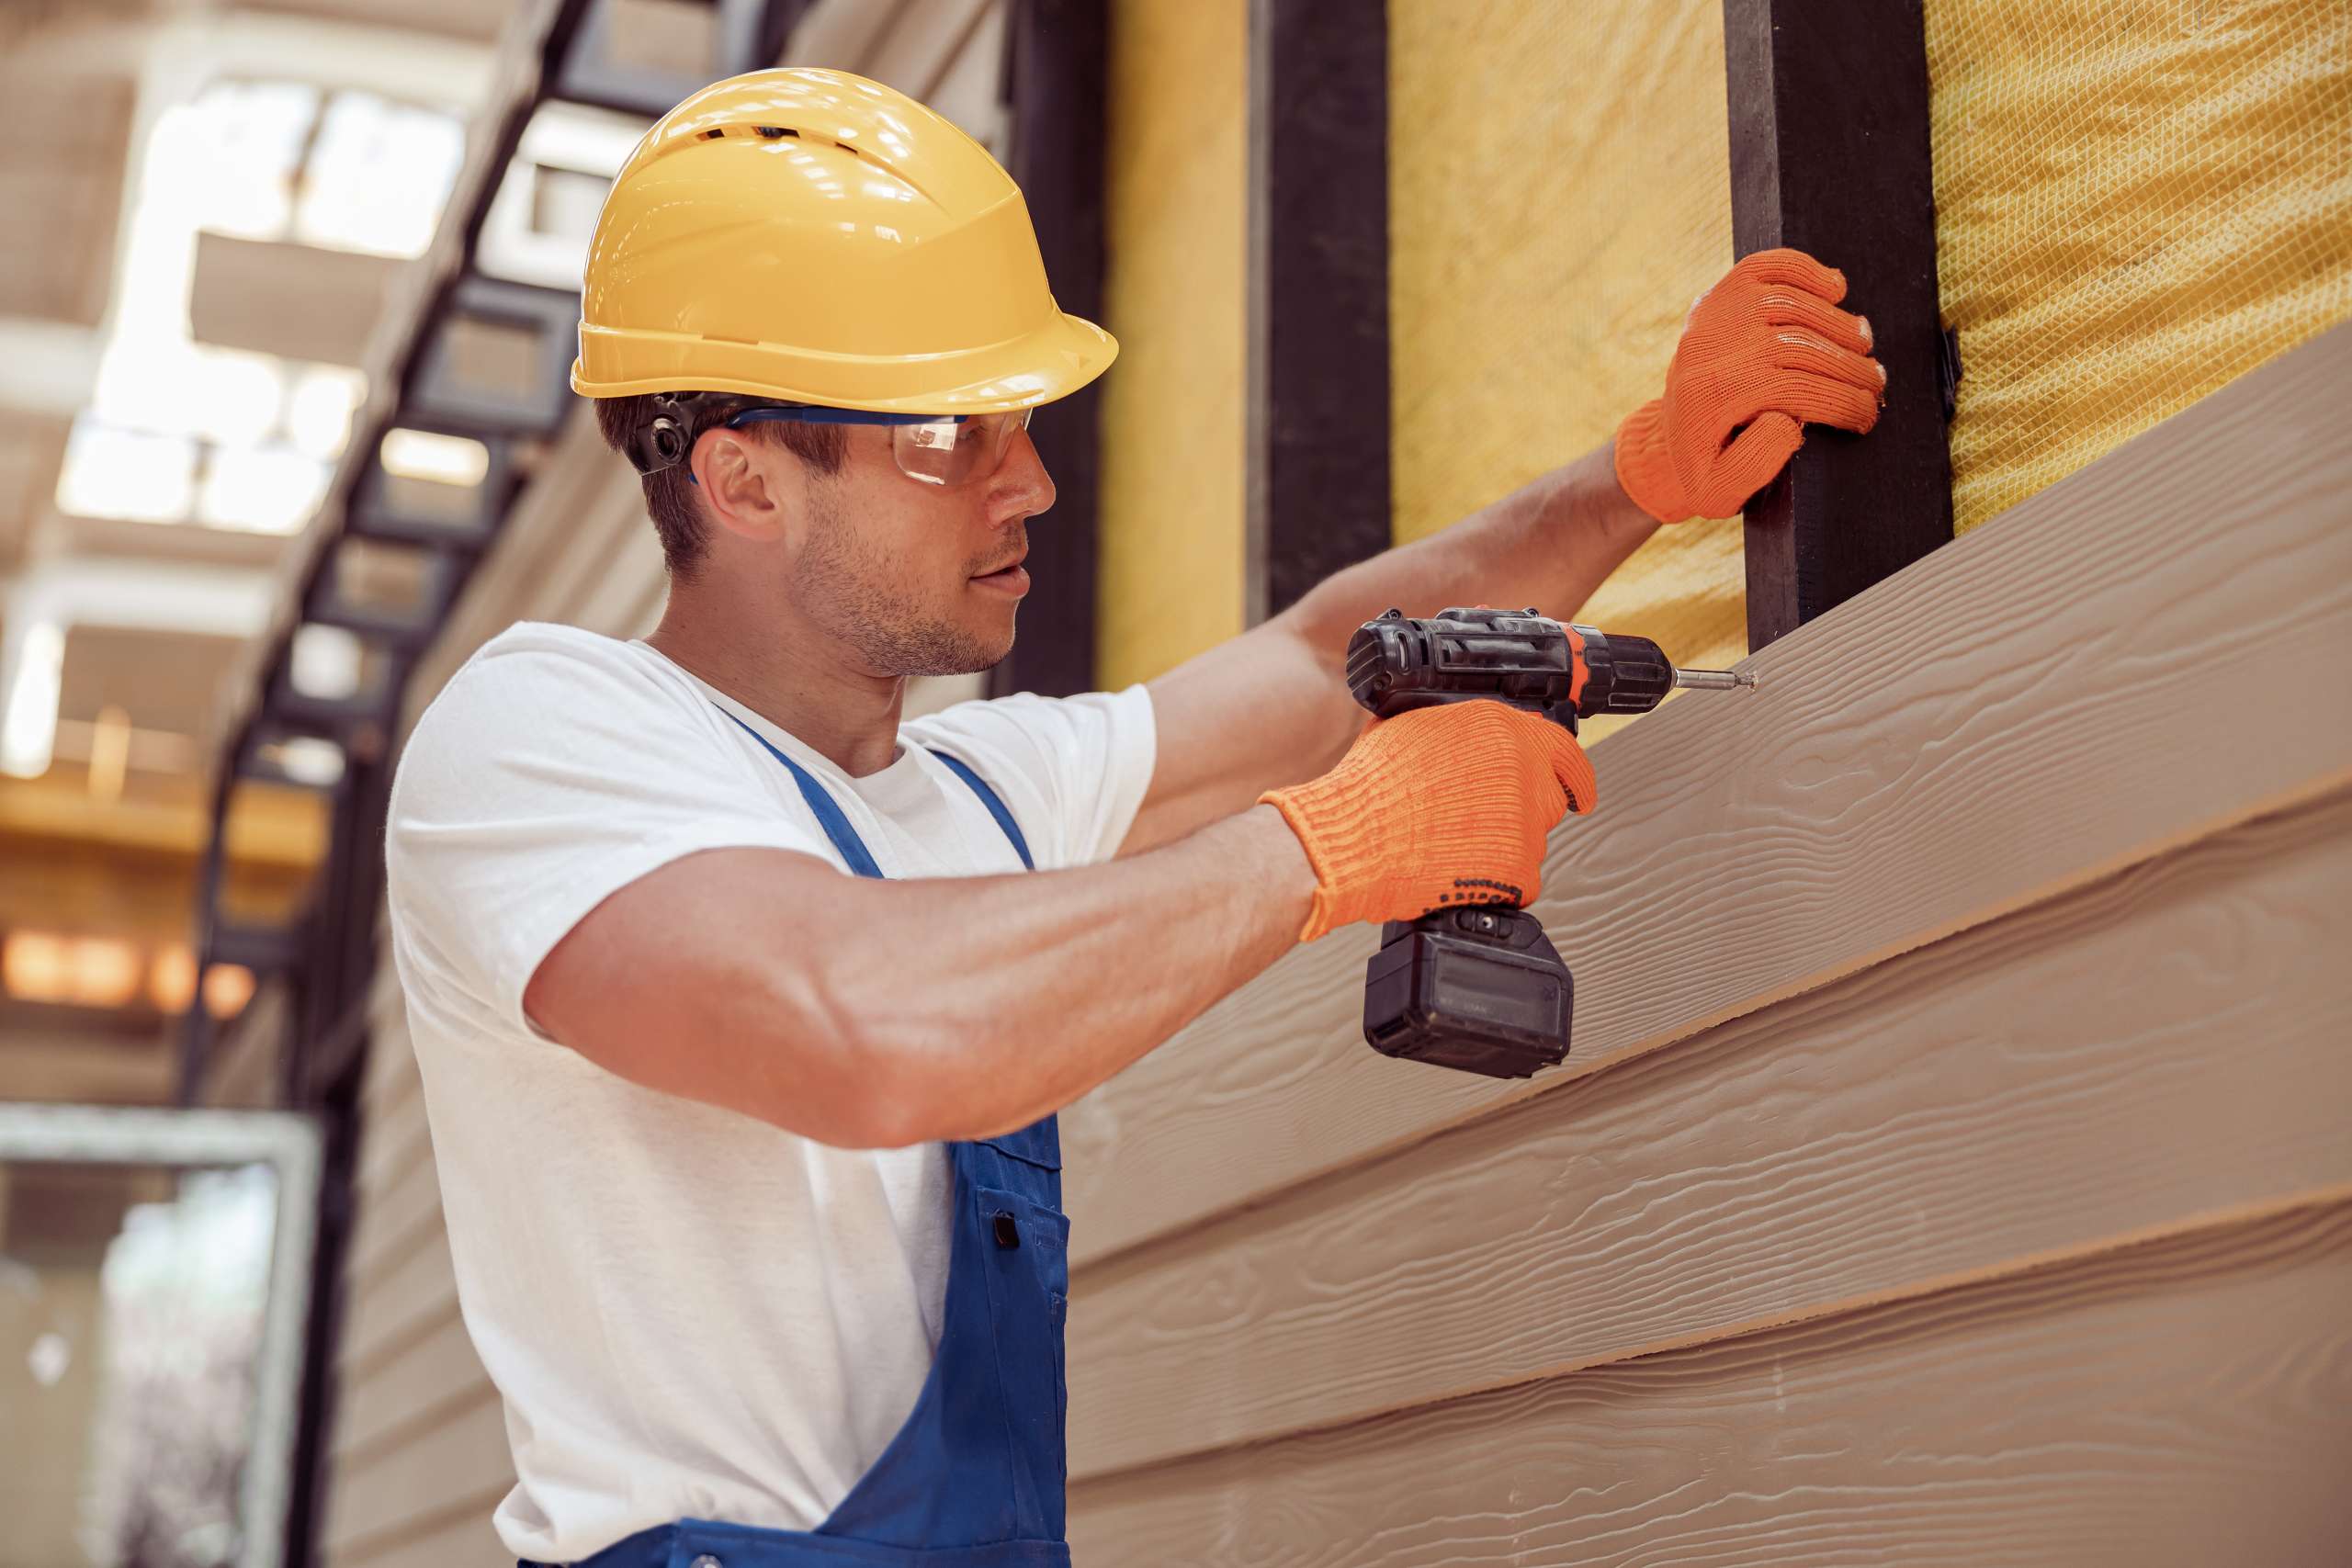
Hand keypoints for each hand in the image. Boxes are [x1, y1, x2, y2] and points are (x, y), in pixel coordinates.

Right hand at [1257, 701, 1594, 943]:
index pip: (1563, 748)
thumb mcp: (1412, 729)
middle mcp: (1524, 769)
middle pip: (1548, 798)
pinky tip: (1456, 871)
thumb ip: (1455, 728)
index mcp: (1501, 728)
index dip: (1572, 773)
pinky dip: (1494, 883)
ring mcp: (1526, 822)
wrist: (1358, 839)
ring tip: (1450, 846)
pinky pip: (1518, 881)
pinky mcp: (1518, 869)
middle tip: (1481, 824)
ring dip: (1501, 847)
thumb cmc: (1372, 788)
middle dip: (1520, 813)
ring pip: (1531, 842)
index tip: (1579, 791)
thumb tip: (1459, 736)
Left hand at [1614, 248, 1885, 523]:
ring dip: (1839, 326)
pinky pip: (1770, 266)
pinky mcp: (1719, 293)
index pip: (1796, 390)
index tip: (1868, 416)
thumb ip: (1752, 468)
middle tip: (1877, 385)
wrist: (1669, 437)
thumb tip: (1787, 421)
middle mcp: (1708, 349)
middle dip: (1850, 368)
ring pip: (1793, 306)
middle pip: (1800, 346)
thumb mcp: (1720, 493)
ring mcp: (1714, 315)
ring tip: (1864, 348)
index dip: (1843, 403)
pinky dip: (1807, 271)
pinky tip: (1837, 290)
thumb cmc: (1707, 467)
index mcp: (1710, 398)